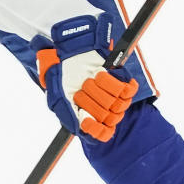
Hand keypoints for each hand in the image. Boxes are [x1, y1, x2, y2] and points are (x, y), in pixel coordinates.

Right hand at [32, 14, 137, 141]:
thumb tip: (78, 128)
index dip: (97, 130)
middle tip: (82, 86)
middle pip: (108, 117)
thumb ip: (65, 112)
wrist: (71, 49)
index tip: (85, 120)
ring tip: (90, 78)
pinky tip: (101, 75)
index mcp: (89, 115)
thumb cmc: (63, 71)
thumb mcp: (56, 93)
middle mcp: (104, 108)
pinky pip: (127, 90)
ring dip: (101, 89)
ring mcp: (116, 96)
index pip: (103, 133)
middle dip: (91, 100)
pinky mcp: (123, 81)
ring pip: (118, 104)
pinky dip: (113, 82)